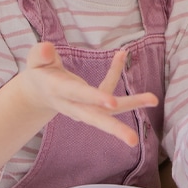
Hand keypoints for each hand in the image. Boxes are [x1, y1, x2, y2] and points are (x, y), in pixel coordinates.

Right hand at [19, 41, 157, 145]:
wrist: (37, 91)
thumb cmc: (39, 72)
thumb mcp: (34, 61)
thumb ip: (40, 55)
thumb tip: (48, 48)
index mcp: (58, 91)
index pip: (78, 95)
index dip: (95, 97)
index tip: (112, 102)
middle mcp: (74, 104)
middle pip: (95, 117)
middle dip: (114, 128)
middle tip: (133, 140)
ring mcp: (85, 106)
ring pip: (109, 110)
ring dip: (132, 104)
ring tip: (153, 99)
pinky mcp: (92, 102)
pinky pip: (107, 87)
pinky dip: (114, 71)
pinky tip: (121, 54)